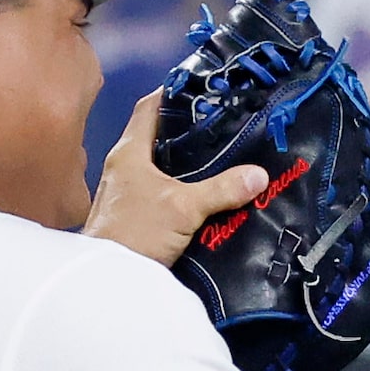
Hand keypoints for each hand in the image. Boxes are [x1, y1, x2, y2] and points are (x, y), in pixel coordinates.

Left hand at [84, 92, 269, 264]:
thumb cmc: (137, 233)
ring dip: (184, 164)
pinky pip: (161, 192)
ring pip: (159, 167)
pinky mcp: (133, 216)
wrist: (111, 279)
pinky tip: (203, 196)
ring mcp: (126, 192)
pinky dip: (181, 189)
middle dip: (186, 132)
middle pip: (157, 137)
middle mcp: (123, 167)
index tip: (199, 91)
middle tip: (220, 127)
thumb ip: (222, 189)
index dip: (172, 94)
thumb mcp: (184, 208)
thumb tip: (258, 175)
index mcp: (129, 152)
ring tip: (218, 159)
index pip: (149, 108)